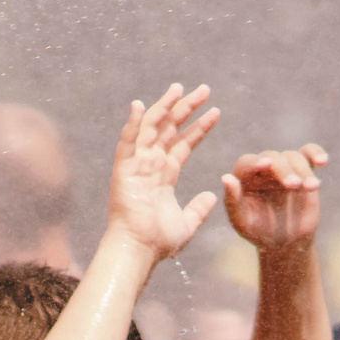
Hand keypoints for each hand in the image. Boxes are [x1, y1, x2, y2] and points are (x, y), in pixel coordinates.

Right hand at [107, 84, 220, 258]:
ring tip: (179, 88)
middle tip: (204, 89)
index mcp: (164, 175)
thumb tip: (211, 196)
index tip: (216, 111)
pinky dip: (131, 123)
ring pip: (151, 128)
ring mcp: (137, 165)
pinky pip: (127, 142)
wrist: (139, 251)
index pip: (183, 143)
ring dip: (164, 107)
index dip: (199, 127)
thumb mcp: (187, 223)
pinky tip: (139, 105)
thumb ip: (198, 209)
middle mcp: (150, 165)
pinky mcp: (124, 169)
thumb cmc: (158, 242)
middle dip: (186, 108)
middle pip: (170, 128)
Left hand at [220, 145, 327, 254]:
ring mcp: (284, 166)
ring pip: (293, 157)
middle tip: (294, 186)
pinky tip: (322, 161)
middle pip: (273, 157)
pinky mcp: (303, 169)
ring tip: (311, 187)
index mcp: (244, 176)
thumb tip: (225, 178)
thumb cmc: (259, 232)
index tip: (266, 164)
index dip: (256, 163)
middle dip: (284, 170)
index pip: (248, 163)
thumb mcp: (243, 223)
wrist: (286, 241)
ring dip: (303, 170)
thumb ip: (233, 202)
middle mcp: (263, 167)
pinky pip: (308, 153)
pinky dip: (315, 153)